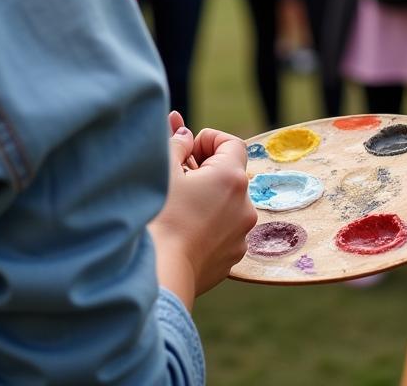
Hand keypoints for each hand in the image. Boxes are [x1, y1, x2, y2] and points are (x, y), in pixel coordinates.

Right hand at [148, 125, 255, 305]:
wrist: (161, 274)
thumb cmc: (161, 217)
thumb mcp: (165, 170)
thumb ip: (177, 143)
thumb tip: (184, 132)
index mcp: (232, 178)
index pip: (232, 143)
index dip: (209, 139)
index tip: (188, 150)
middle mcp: (246, 204)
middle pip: (230, 173)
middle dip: (206, 169)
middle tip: (178, 176)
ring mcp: (242, 233)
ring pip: (228, 202)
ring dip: (208, 196)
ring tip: (180, 204)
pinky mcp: (234, 255)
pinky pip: (226, 227)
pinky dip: (210, 221)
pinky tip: (185, 228)